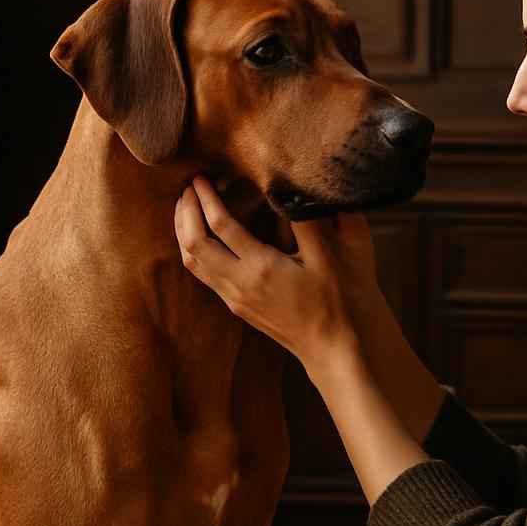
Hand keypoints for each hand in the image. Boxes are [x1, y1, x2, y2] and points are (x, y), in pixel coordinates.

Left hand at [173, 175, 375, 369]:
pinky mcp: (239, 307)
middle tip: (189, 186)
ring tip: (187, 206)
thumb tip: (288, 187)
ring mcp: (237, 299)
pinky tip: (201, 236)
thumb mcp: (335, 254)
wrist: (337, 348)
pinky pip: (205, 276)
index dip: (206, 197)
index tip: (201, 176)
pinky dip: (194, 250)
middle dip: (186, 211)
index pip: (221, 225)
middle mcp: (242, 285)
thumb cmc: (343, 300)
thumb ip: (310, 219)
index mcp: (263, 267)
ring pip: (192, 263)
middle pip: (194, 244)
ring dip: (183, 232)